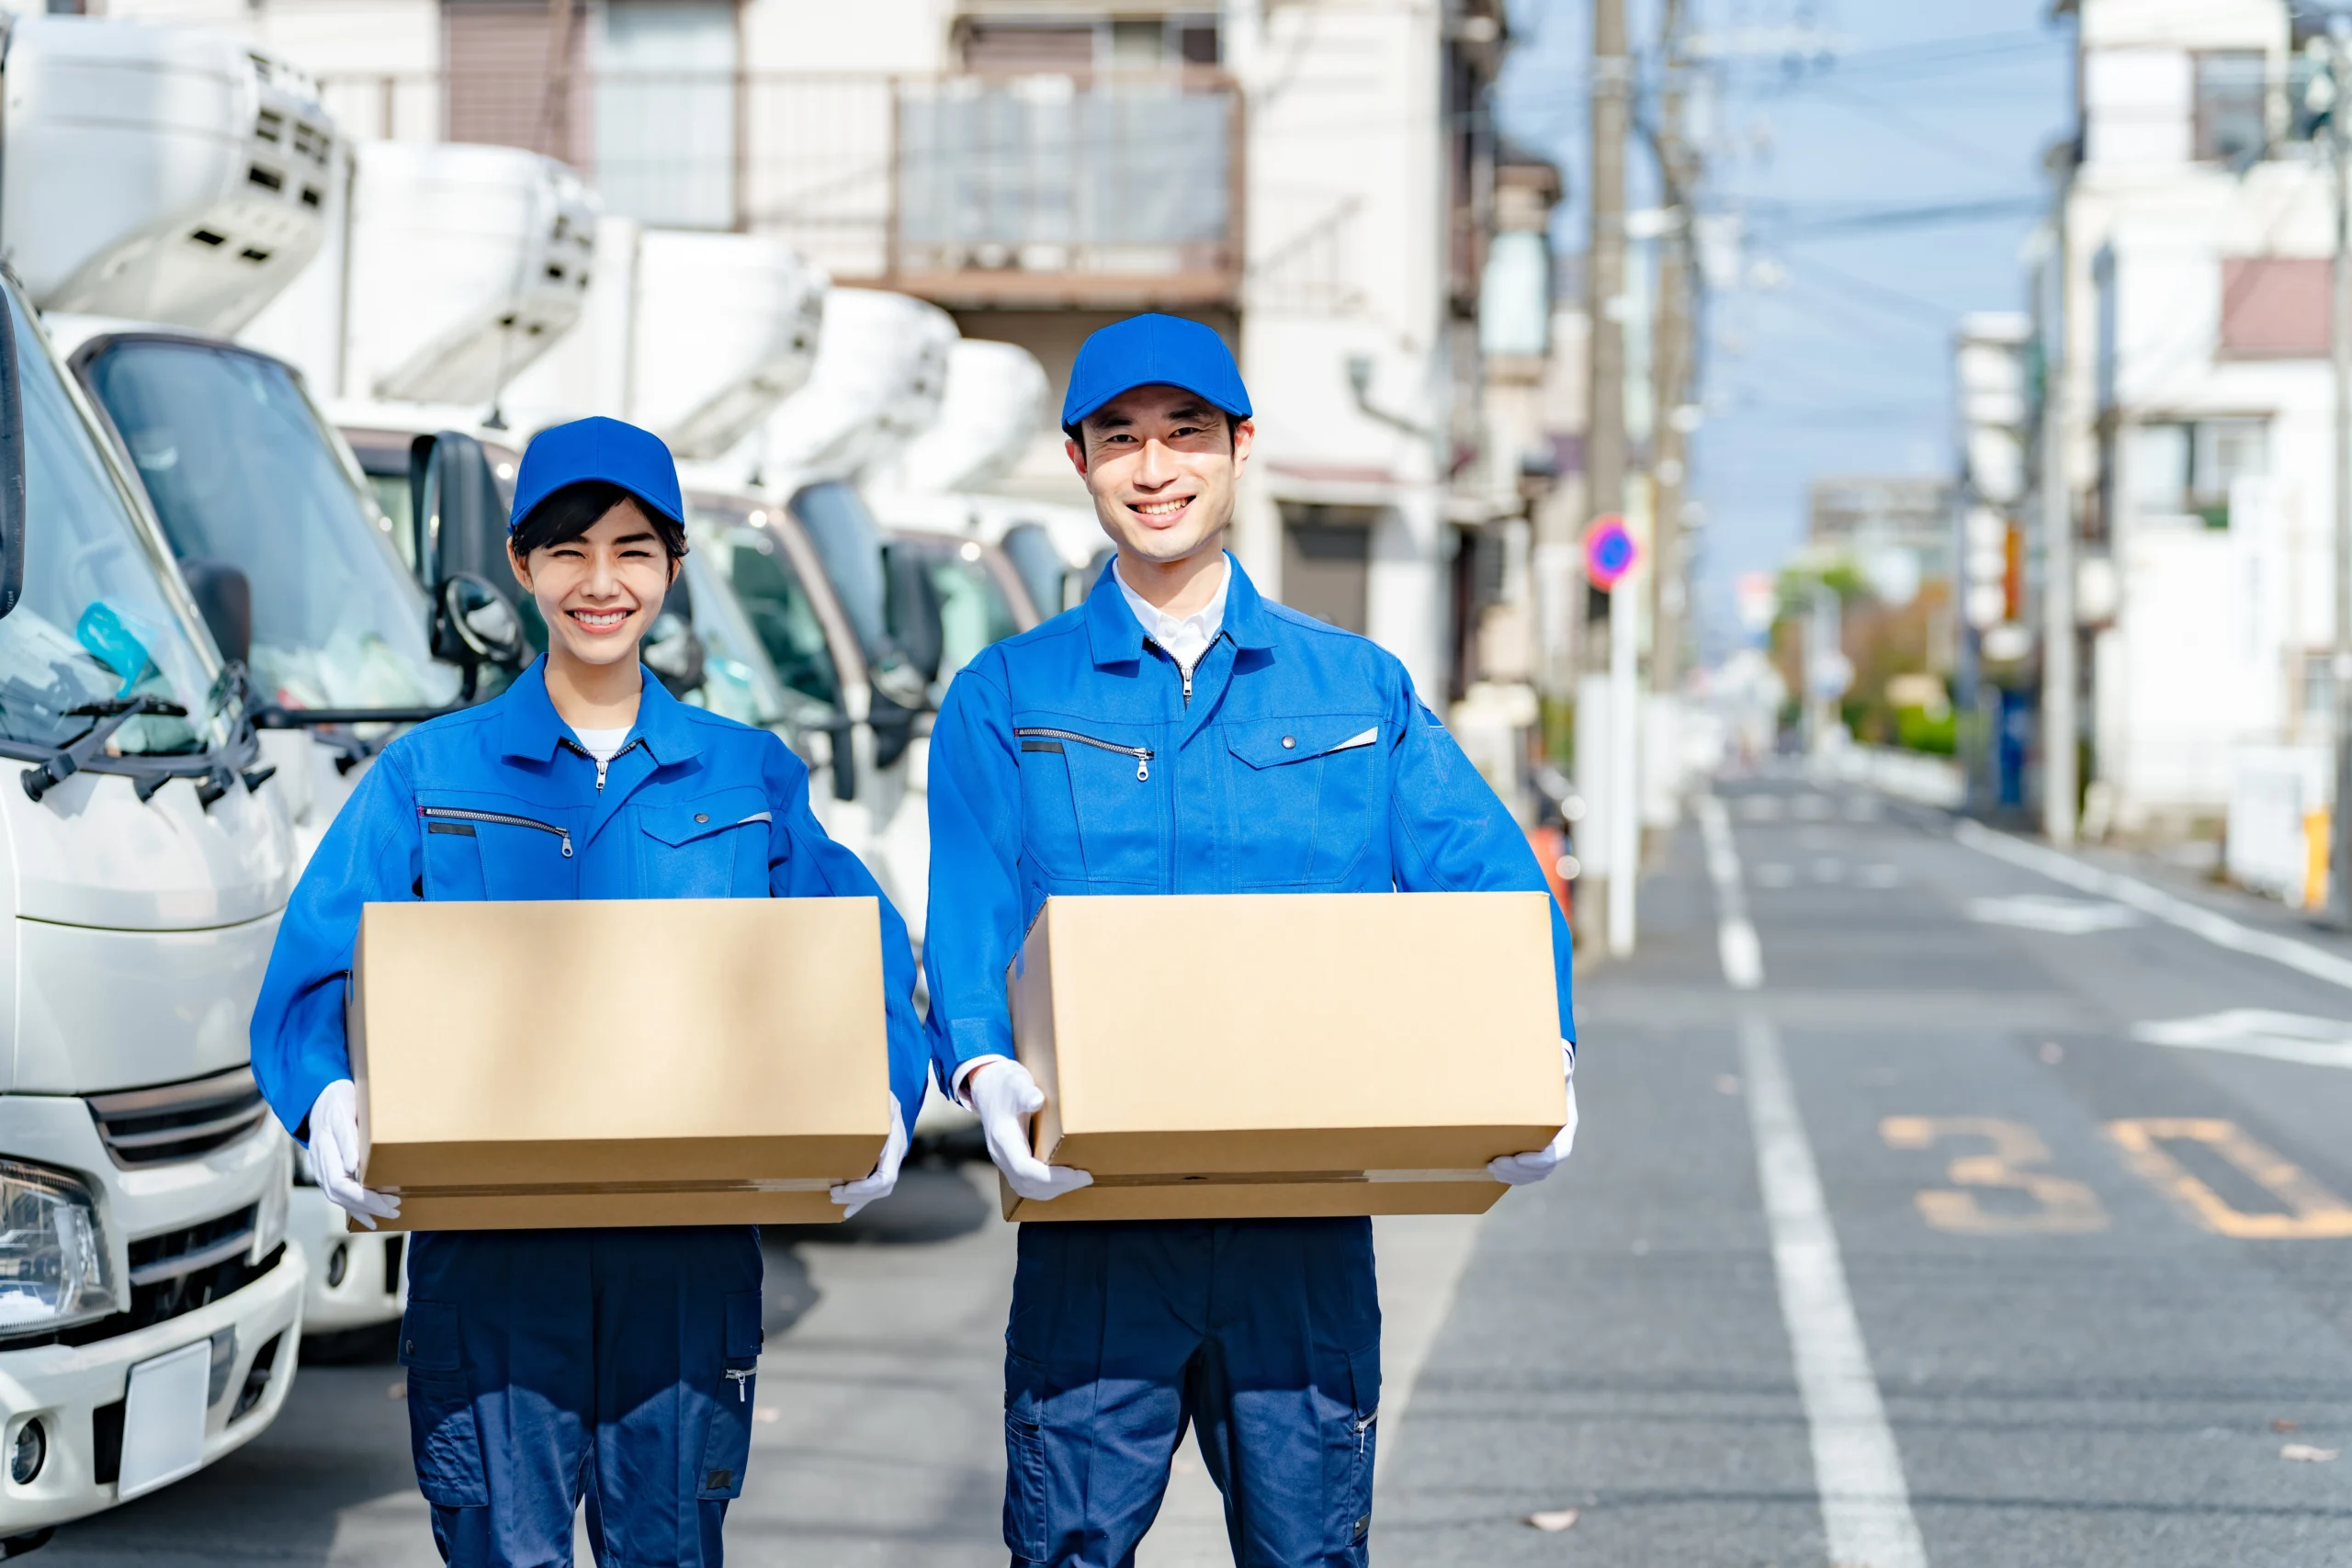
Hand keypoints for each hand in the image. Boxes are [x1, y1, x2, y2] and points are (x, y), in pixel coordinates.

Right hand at [305, 1080, 400, 1229]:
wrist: (321, 1099)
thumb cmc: (339, 1102)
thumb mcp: (345, 1112)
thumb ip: (347, 1137)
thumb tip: (353, 1166)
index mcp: (325, 1148)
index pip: (340, 1183)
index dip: (364, 1196)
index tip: (388, 1197)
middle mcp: (320, 1163)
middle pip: (341, 1194)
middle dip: (369, 1205)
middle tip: (395, 1208)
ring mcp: (321, 1169)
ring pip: (339, 1198)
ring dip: (364, 1209)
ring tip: (389, 1214)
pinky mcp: (327, 1172)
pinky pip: (339, 1195)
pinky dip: (355, 1209)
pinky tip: (371, 1219)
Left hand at [830, 1095, 908, 1218]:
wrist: (888, 1093)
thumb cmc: (877, 1094)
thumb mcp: (872, 1098)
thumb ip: (858, 1107)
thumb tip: (829, 1111)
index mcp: (894, 1140)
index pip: (886, 1177)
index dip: (865, 1189)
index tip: (843, 1188)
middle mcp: (896, 1152)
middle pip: (883, 1187)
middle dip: (858, 1196)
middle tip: (832, 1195)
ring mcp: (891, 1157)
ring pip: (880, 1189)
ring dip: (859, 1200)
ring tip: (836, 1204)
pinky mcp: (883, 1160)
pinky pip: (875, 1183)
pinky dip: (861, 1196)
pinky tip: (847, 1205)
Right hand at [968, 1060, 1092, 1202]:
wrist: (988, 1086)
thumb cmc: (1005, 1084)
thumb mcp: (1016, 1082)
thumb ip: (1026, 1092)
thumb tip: (1037, 1100)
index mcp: (1003, 1138)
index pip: (1025, 1169)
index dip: (1051, 1176)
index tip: (1077, 1173)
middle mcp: (1001, 1154)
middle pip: (1027, 1184)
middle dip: (1058, 1185)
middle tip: (1086, 1178)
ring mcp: (1004, 1160)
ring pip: (1026, 1187)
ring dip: (1053, 1189)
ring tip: (1078, 1181)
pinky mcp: (1010, 1160)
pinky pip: (1026, 1182)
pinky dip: (1046, 1186)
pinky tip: (1064, 1178)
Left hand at [1489, 1044, 1577, 1186]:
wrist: (1550, 1080)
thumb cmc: (1551, 1075)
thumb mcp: (1556, 1070)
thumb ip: (1561, 1069)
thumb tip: (1564, 1070)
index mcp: (1567, 1126)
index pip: (1559, 1153)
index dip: (1539, 1160)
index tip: (1518, 1157)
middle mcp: (1559, 1142)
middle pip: (1544, 1168)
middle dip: (1519, 1171)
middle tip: (1494, 1164)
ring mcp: (1548, 1150)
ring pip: (1534, 1174)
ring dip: (1513, 1176)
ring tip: (1490, 1168)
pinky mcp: (1535, 1153)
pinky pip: (1527, 1173)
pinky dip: (1512, 1176)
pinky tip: (1494, 1171)